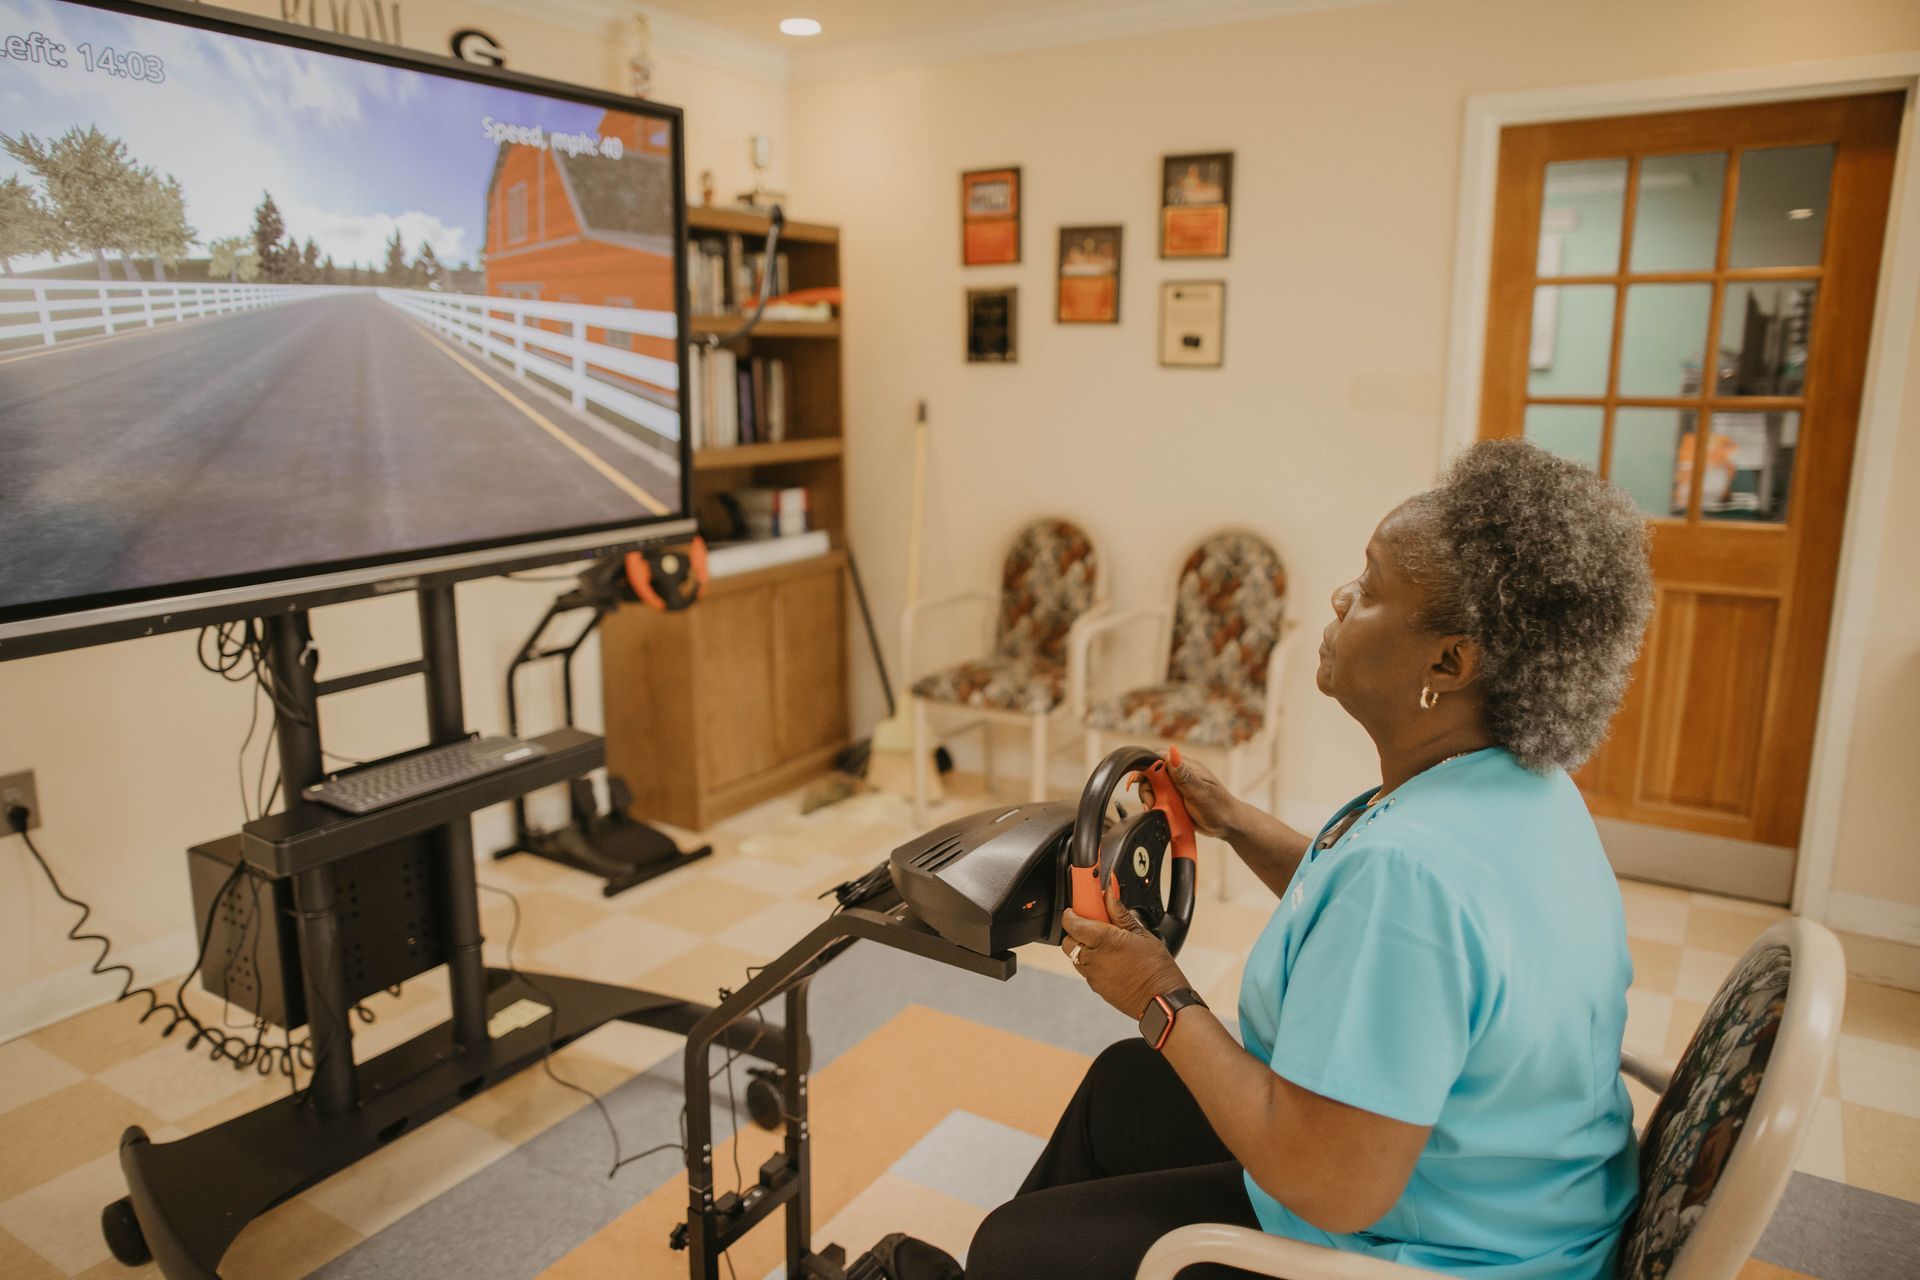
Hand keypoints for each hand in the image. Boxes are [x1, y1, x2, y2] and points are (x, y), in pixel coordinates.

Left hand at [1060, 878, 1188, 1019]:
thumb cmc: (1156, 967)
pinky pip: (1086, 970)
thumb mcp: (1140, 933)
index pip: (1071, 923)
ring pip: (1075, 956)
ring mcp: (1093, 975)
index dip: (1072, 913)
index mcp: (1103, 940)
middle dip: (1076, 930)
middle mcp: (1092, 958)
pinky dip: (1092, 962)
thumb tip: (1109, 893)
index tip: (1080, 908)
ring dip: (1083, 947)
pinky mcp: (1096, 987)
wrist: (1161, 1000)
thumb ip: (1119, 912)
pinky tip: (1111, 959)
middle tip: (1094, 925)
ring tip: (1105, 943)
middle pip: (1068, 940)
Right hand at [1136, 751, 1240, 839]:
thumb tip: (1172, 752)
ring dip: (1151, 800)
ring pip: (1153, 789)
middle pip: (1152, 775)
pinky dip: (1156, 807)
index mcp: (1186, 768)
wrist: (1228, 826)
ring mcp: (1177, 788)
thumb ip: (1184, 775)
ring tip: (1157, 810)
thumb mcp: (1200, 792)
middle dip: (1147, 789)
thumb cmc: (1219, 807)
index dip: (1145, 767)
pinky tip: (1159, 814)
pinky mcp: (1175, 800)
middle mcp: (1179, 776)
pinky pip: (1159, 801)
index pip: (1158, 757)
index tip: (1135, 780)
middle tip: (1151, 804)